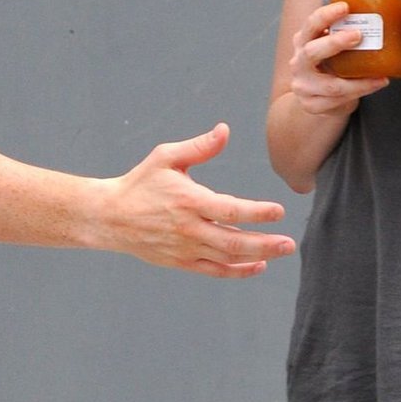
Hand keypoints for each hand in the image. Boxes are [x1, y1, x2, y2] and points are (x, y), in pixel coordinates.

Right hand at [100, 123, 294, 276]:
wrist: (110, 217)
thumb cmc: (141, 183)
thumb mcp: (166, 157)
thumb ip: (199, 147)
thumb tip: (225, 130)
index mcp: (188, 201)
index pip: (229, 209)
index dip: (257, 212)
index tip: (279, 211)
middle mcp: (188, 228)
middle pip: (233, 241)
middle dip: (265, 243)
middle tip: (290, 243)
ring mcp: (185, 248)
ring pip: (227, 258)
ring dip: (257, 257)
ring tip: (281, 251)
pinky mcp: (181, 262)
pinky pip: (214, 270)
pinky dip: (237, 271)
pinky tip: (257, 265)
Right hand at [287, 0, 390, 115]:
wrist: (315, 98)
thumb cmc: (327, 67)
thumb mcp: (328, 46)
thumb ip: (341, 34)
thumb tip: (375, 16)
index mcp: (303, 42)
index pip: (311, 25)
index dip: (326, 15)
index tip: (345, 7)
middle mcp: (299, 63)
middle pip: (312, 52)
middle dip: (336, 43)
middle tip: (358, 35)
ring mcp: (303, 86)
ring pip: (331, 84)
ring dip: (358, 80)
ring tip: (379, 74)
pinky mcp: (312, 105)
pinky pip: (339, 100)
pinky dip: (360, 91)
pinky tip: (376, 84)